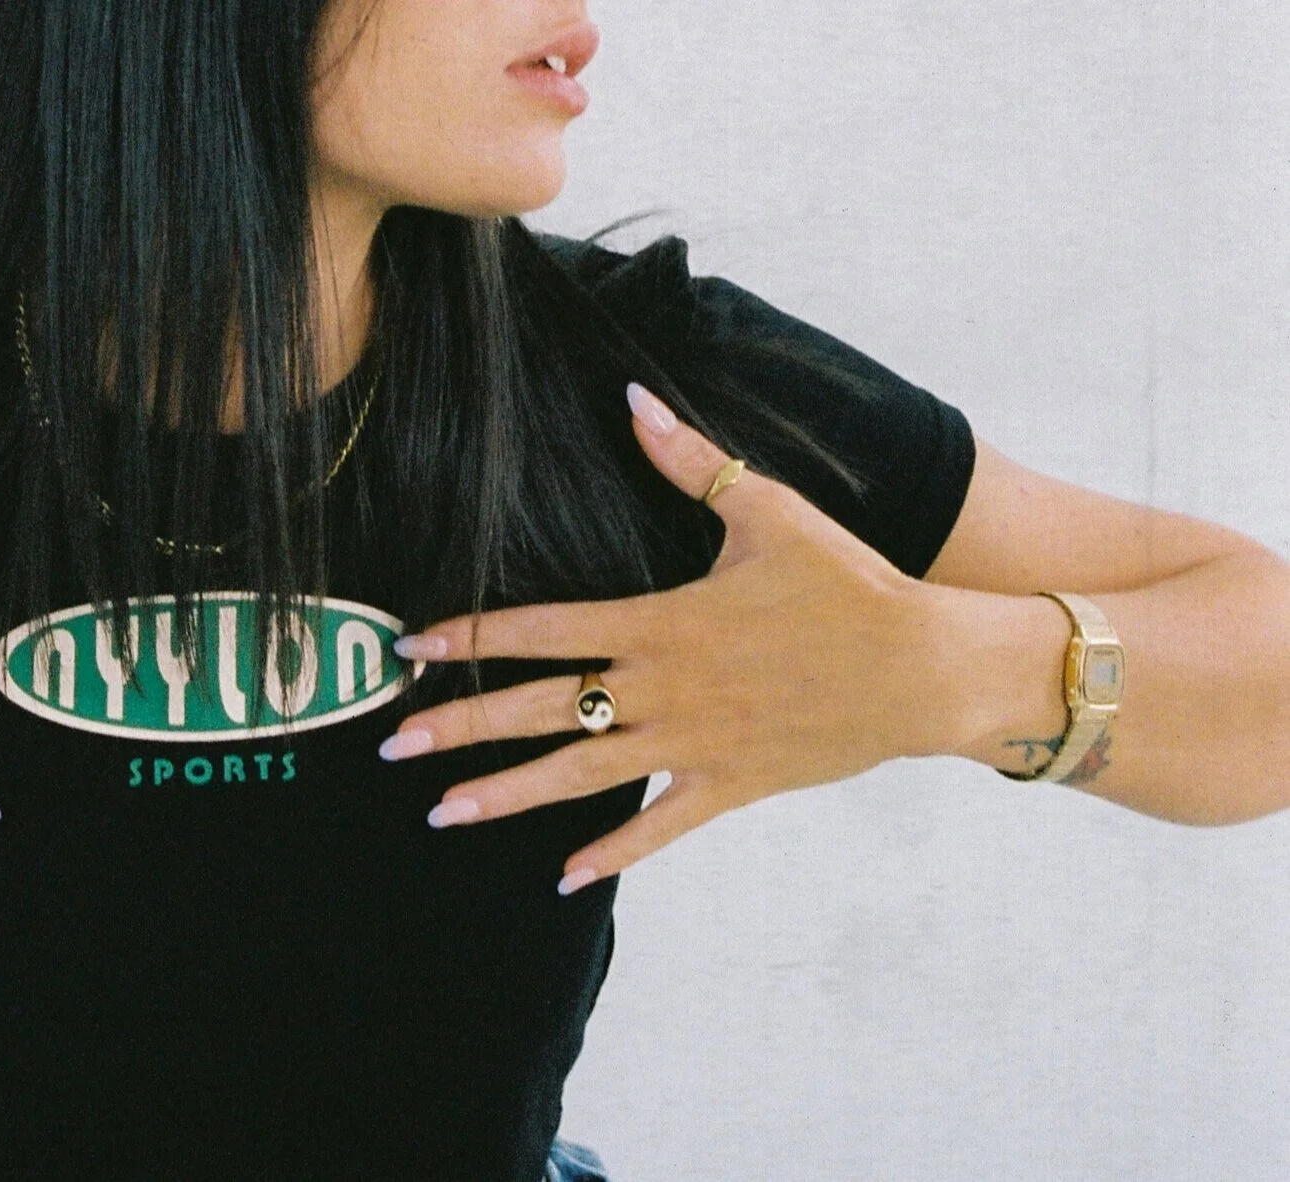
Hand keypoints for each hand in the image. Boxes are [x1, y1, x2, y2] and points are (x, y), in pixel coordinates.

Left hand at [380, 383, 947, 894]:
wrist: (925, 666)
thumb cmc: (847, 583)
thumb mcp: (768, 511)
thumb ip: (691, 461)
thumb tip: (633, 398)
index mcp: (660, 620)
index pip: (542, 628)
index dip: (471, 636)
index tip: (410, 650)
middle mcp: (661, 688)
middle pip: (540, 706)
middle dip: (460, 727)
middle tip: (390, 747)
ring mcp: (691, 743)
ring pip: (580, 775)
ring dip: (506, 796)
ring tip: (441, 812)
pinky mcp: (728, 785)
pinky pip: (658, 828)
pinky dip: (611, 855)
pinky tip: (560, 878)